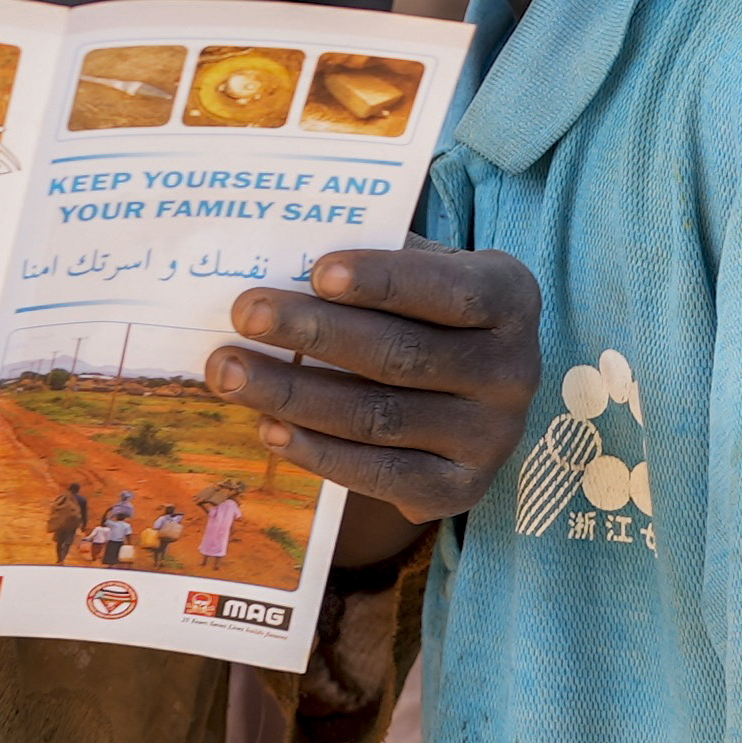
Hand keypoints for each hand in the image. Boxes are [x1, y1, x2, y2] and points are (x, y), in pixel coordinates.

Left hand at [207, 245, 540, 527]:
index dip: (384, 282)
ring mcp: (491, 438)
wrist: (469, 394)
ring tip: (229, 372)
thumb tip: (283, 252)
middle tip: (246, 314)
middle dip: (313, 333)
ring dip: (293, 395)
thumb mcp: (421, 269)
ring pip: (378, 417)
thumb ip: (373, 256)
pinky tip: (268, 428)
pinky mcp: (461, 490)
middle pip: (400, 356)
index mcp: (510, 298)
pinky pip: (381, 474)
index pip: (450, 290)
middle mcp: (512, 371)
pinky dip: (318, 453)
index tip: (317, 271)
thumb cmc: (426, 309)